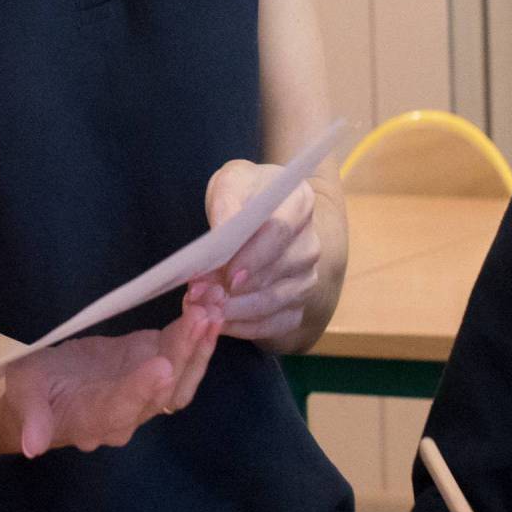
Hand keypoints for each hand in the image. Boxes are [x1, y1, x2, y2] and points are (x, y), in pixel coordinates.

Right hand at [0, 298, 221, 458]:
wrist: (45, 388)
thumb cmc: (29, 390)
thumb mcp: (23, 394)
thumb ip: (32, 417)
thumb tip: (31, 446)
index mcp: (93, 420)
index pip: (121, 408)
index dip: (141, 389)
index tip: (161, 365)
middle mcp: (129, 413)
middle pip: (162, 389)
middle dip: (183, 352)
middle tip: (200, 315)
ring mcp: (147, 391)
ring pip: (183, 375)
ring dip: (201, 342)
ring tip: (214, 305)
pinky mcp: (156, 367)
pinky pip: (184, 356)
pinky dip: (199, 334)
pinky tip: (211, 305)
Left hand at [202, 159, 319, 343]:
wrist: (255, 209)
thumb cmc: (243, 194)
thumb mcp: (229, 182)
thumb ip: (227, 202)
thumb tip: (222, 230)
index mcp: (299, 204)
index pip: (281, 231)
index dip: (254, 256)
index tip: (227, 273)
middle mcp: (310, 243)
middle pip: (280, 271)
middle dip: (239, 289)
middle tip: (202, 295)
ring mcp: (307, 276)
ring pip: (277, 301)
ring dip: (238, 310)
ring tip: (204, 308)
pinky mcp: (298, 303)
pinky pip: (277, 324)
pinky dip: (247, 329)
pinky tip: (220, 324)